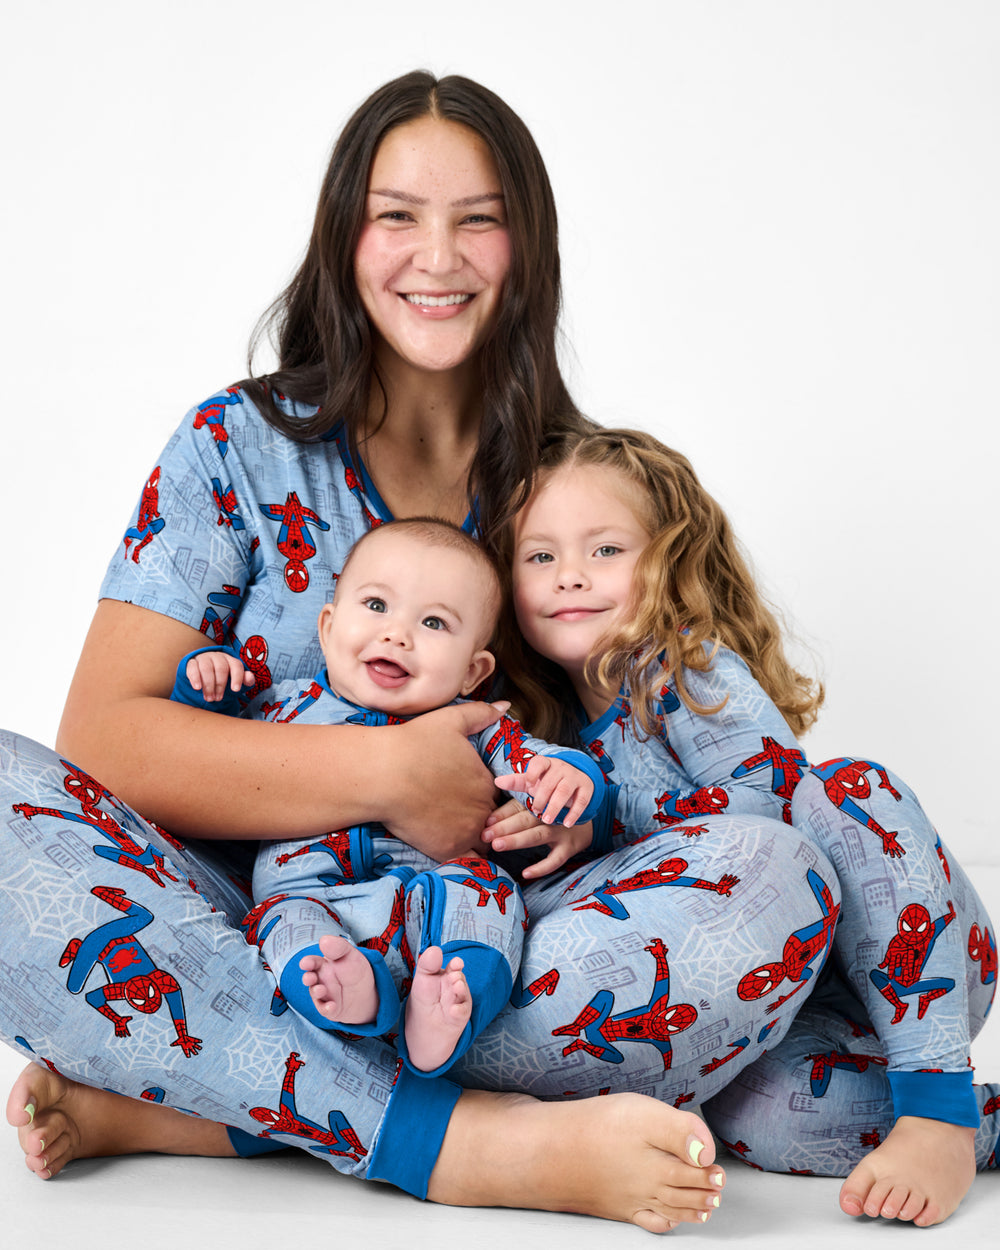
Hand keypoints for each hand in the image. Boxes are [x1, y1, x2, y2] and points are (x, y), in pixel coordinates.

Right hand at [185, 651, 253, 701]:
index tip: (235, 690)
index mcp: (230, 660)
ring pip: (207, 668)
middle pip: (221, 668)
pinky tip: (197, 688)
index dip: (237, 677)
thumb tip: (249, 678)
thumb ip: (245, 679)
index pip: (236, 665)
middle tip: (218, 699)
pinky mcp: (191, 662)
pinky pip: (192, 668)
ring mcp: (204, 658)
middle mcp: (217, 657)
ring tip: (209, 698)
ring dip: (208, 685)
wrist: (202, 672)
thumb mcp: (235, 680)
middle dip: (220, 685)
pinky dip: (195, 678)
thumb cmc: (222, 677)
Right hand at [377, 701, 506, 859]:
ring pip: (485, 842)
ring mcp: (467, 831)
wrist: (382, 774)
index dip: (489, 796)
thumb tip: (504, 706)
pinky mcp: (448, 849)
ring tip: (459, 833)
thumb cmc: (414, 744)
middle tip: (464, 815)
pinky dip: (465, 857)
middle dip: (486, 819)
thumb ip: (481, 714)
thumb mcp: (451, 720)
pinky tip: (453, 849)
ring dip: (477, 839)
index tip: (472, 795)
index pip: (500, 796)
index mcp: (486, 781)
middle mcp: (482, 808)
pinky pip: (467, 861)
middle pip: (495, 820)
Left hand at [484, 799, 593, 878]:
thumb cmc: (555, 811)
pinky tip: (526, 873)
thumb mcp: (536, 804)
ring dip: (517, 840)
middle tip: (485, 835)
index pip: (517, 808)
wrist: (591, 818)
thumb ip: (512, 809)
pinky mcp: (569, 847)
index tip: (484, 824)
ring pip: (537, 835)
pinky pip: (555, 859)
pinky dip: (541, 867)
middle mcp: (550, 815)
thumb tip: (488, 819)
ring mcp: (561, 831)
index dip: (500, 816)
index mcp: (540, 802)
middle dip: (504, 828)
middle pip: (525, 820)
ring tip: (498, 845)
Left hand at [494, 754, 593, 824]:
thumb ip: (516, 782)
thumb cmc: (548, 782)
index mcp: (546, 764)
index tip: (528, 783)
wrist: (575, 781)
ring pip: (564, 791)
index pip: (539, 762)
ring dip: (555, 806)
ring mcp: (574, 778)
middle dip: (541, 797)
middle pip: (550, 782)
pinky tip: (567, 823)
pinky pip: (582, 800)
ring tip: (547, 819)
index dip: (533, 772)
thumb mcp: (533, 781)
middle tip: (535, 811)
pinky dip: (574, 812)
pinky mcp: (586, 789)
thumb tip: (497, 782)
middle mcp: (561, 769)